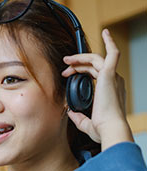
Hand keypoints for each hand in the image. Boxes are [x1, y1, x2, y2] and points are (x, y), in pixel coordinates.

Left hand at [61, 29, 133, 150]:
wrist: (109, 129)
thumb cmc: (102, 129)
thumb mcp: (86, 123)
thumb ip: (78, 117)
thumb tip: (70, 113)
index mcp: (109, 91)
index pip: (94, 74)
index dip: (80, 71)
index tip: (67, 74)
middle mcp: (113, 82)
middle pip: (93, 65)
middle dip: (77, 64)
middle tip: (64, 66)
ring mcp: (113, 77)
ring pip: (95, 59)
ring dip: (80, 57)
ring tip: (66, 60)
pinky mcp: (110, 74)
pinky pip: (113, 53)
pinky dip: (110, 41)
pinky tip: (105, 32)